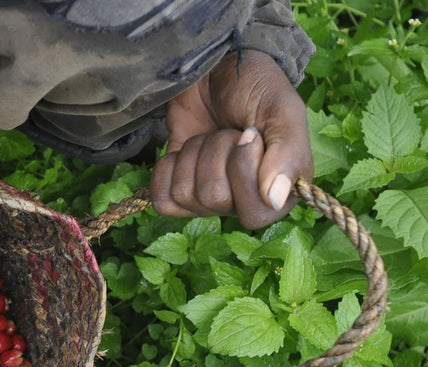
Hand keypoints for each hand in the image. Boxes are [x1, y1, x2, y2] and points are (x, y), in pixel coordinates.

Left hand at [150, 50, 312, 228]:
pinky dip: (167, 168)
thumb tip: (275, 201)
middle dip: (216, 153)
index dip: (244, 172)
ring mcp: (208, 198)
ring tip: (210, 135)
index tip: (250, 136)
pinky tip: (183, 150)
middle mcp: (243, 202)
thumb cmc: (257, 89)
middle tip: (229, 131)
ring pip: (185, 194)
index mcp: (280, 193)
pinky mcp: (178, 188)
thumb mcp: (283, 112)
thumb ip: (287, 154)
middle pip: (213, 198)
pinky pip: (162, 199)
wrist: (217, 69)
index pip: (254, 214)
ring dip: (194, 153)